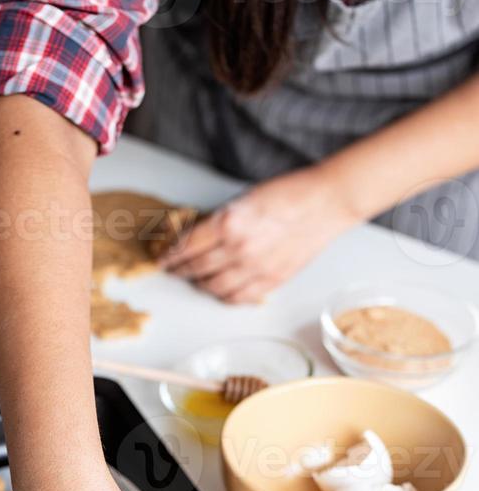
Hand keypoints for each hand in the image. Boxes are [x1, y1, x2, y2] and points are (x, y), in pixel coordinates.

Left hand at [161, 166, 357, 303]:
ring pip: (214, 287)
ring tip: (196, 281)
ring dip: (200, 285)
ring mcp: (255, 268)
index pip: (188, 246)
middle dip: (181, 271)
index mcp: (228, 223)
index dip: (172, 255)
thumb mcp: (245, 200)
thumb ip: (221, 221)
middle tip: (174, 271)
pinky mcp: (271, 281)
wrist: (326, 203)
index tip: (164, 260)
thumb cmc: (290, 193)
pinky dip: (225, 296)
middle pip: (197, 268)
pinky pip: (239, 298)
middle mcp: (238, 249)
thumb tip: (199, 237)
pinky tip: (221, 291)